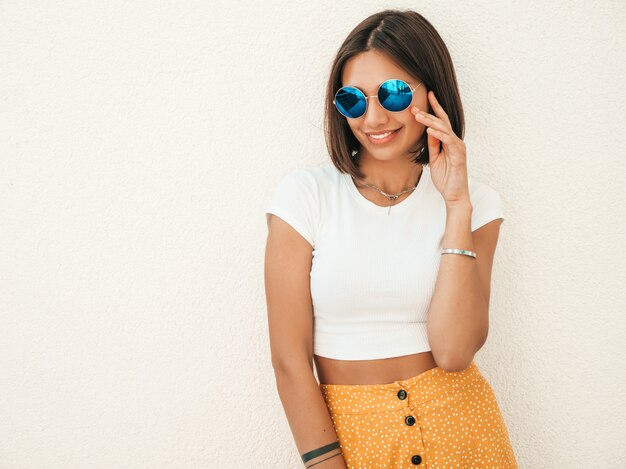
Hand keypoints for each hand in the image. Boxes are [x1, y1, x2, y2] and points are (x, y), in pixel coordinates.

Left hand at [411, 90, 469, 206]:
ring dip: (431, 121)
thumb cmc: (446, 178)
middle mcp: (455, 141)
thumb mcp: (434, 159)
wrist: (454, 194)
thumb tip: (428, 132)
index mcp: (449, 141)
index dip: (435, 108)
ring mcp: (458, 147)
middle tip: (415, 107)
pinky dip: (439, 135)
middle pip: (442, 122)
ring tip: (418, 116)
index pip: (442, 121)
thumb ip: (433, 145)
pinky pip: (448, 141)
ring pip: (444, 129)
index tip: (427, 96)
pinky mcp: (459, 155)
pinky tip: (430, 130)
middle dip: (429, 112)